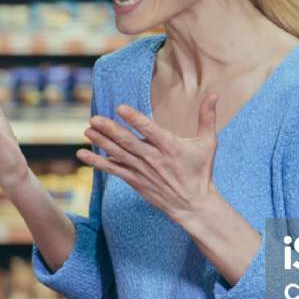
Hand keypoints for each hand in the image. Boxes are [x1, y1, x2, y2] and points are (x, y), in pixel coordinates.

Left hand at [78, 96, 219, 224]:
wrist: (193, 204)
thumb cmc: (201, 171)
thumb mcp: (209, 143)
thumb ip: (208, 117)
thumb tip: (215, 93)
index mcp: (170, 147)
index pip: (150, 130)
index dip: (135, 119)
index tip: (120, 108)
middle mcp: (154, 159)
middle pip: (128, 142)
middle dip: (110, 131)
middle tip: (94, 119)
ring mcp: (142, 171)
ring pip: (118, 155)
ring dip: (101, 143)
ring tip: (87, 131)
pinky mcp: (135, 181)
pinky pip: (114, 170)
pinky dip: (98, 163)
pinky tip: (83, 154)